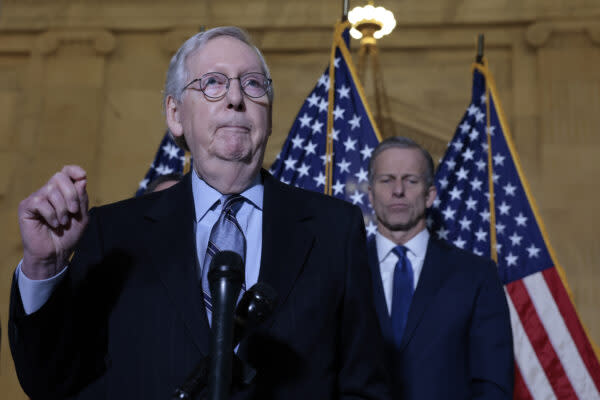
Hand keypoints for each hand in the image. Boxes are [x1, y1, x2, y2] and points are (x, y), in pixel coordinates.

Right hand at [18, 165, 88, 279]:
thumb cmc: (69, 235)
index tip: (82, 176)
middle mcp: (49, 192)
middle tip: (74, 212)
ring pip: (51, 190)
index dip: (74, 170)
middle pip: (59, 178)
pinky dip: (51, 215)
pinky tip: (53, 224)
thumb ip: (82, 199)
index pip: (66, 172)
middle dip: (71, 195)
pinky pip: (40, 202)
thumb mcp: (82, 217)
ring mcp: (36, 198)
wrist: (56, 253)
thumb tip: (81, 180)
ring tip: (63, 223)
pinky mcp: (26, 207)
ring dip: (62, 209)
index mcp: (63, 192)